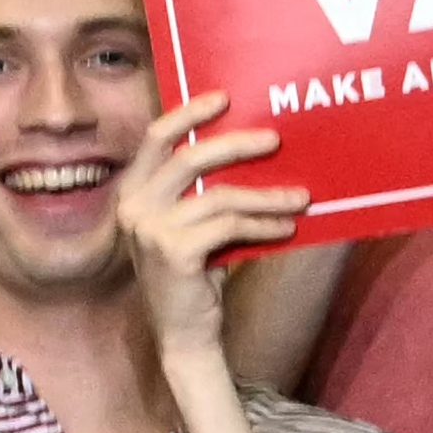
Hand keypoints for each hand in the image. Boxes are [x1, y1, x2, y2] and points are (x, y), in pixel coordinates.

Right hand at [119, 92, 308, 323]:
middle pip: (190, 158)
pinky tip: (286, 226)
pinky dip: (264, 223)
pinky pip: (230, 226)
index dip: (189, 113)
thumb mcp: (188, 223)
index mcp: (132, 192)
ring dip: (266, 196)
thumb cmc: (194, 272)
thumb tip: (252, 145)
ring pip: (220, 196)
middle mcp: (134, 208)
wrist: (184, 335)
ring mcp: (151, 231)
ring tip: (300, 198)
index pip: (156, 137)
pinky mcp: (175, 253)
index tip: (225, 97)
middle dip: (237, 144)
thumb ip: (201, 189)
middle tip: (275, 140)